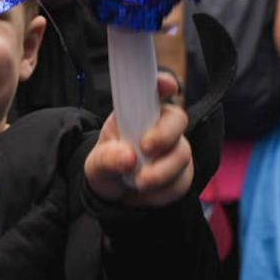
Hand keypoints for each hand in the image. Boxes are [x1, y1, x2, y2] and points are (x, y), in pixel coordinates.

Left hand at [84, 73, 193, 207]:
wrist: (116, 196)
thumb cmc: (109, 167)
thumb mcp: (96, 163)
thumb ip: (107, 158)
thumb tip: (127, 157)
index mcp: (138, 112)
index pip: (155, 90)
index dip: (164, 83)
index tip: (166, 86)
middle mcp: (161, 126)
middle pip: (178, 119)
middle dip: (165, 134)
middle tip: (146, 148)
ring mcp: (176, 149)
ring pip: (182, 154)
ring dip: (162, 171)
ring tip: (139, 182)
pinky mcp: (183, 173)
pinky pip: (182, 181)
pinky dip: (163, 191)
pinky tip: (145, 193)